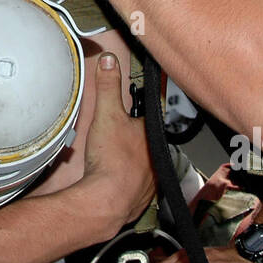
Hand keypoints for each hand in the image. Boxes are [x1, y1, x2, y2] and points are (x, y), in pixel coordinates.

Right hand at [80, 53, 154, 228]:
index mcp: (152, 136)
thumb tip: (110, 62)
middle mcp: (156, 159)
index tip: (127, 118)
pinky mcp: (140, 199)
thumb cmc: (111, 160)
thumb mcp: (107, 113)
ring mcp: (150, 181)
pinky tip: (115, 182)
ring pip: (143, 167)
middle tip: (115, 140)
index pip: (147, 121)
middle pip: (144, 144)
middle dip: (131, 142)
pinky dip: (127, 184)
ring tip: (115, 161)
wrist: (107, 200)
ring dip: (131, 164)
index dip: (135, 118)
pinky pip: (136, 188)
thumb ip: (109, 86)